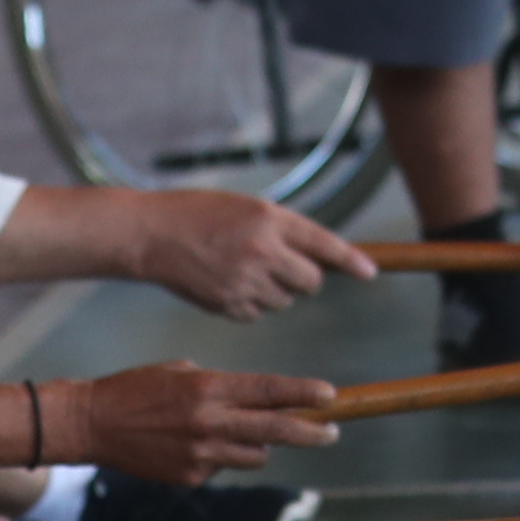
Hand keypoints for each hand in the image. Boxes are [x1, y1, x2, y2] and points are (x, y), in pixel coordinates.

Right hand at [79, 360, 348, 482]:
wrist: (93, 424)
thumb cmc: (138, 389)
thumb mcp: (183, 373)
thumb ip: (223, 388)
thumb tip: (259, 403)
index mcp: (208, 389)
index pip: (269, 392)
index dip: (304, 394)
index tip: (330, 395)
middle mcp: (209, 423)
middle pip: (274, 431)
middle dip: (309, 433)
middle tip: (333, 433)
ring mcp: (200, 455)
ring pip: (254, 456)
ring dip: (259, 445)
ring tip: (238, 431)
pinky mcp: (189, 477)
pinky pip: (222, 467)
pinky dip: (220, 456)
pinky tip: (192, 444)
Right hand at [114, 186, 381, 318]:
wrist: (149, 235)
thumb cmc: (196, 214)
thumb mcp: (246, 208)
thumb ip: (281, 229)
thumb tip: (316, 254)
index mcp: (269, 220)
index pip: (324, 244)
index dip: (351, 261)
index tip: (370, 272)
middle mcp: (263, 251)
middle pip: (310, 281)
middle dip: (304, 277)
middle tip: (283, 265)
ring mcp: (245, 281)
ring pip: (284, 299)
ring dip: (276, 289)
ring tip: (243, 269)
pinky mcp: (228, 305)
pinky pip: (257, 312)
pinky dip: (251, 303)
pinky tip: (228, 284)